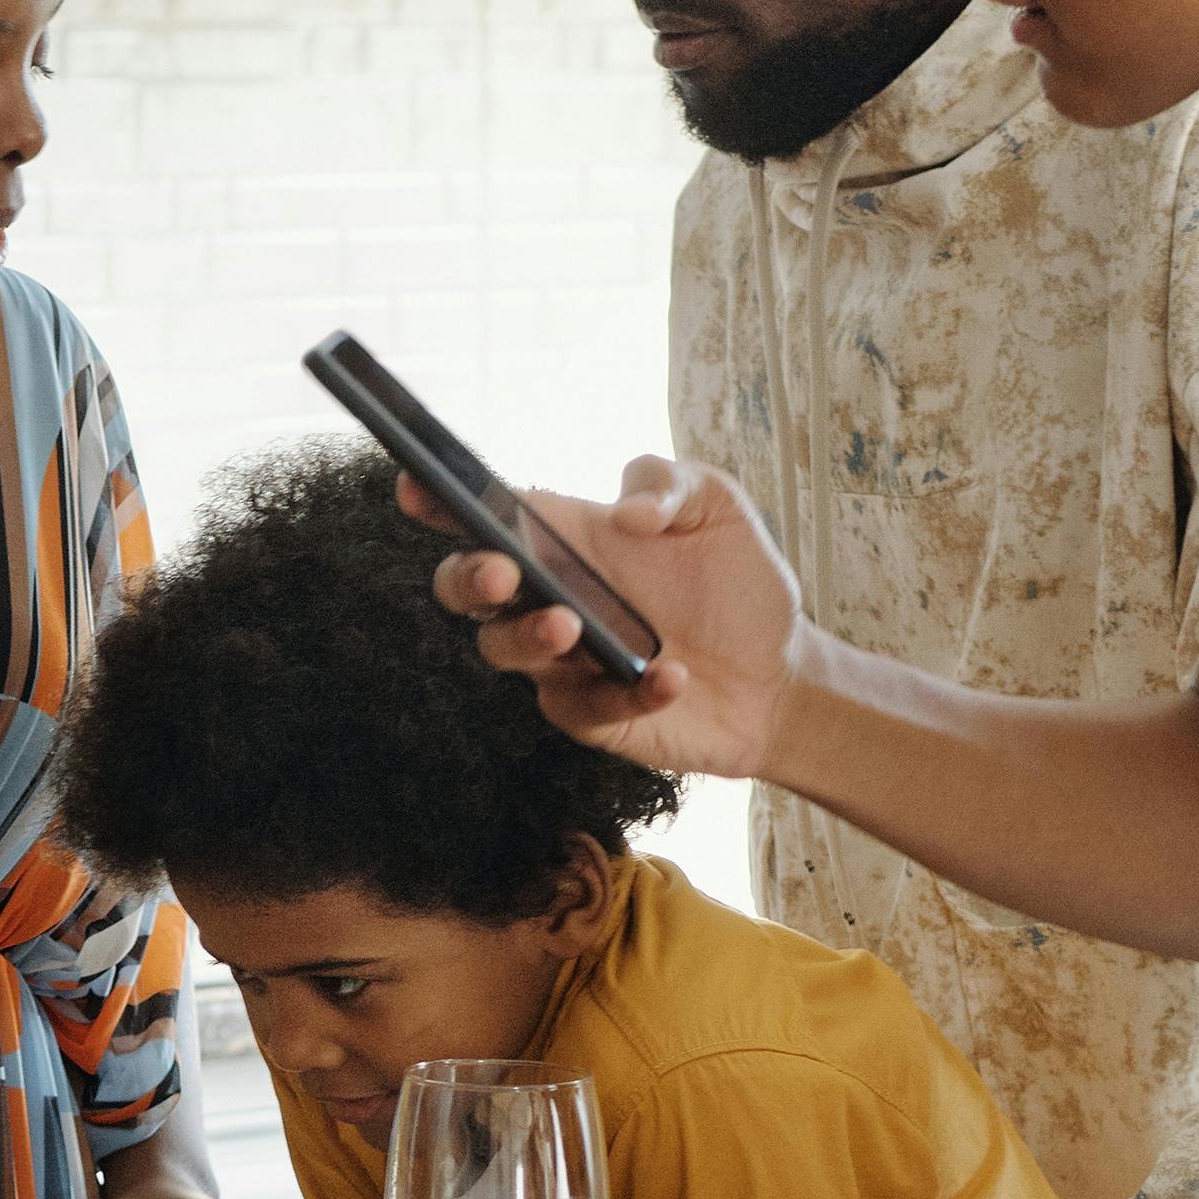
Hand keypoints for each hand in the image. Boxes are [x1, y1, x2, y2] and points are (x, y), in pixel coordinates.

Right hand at [414, 456, 805, 779]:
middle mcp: (548, 598)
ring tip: (573, 627)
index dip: (438, 502)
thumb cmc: (736, 580)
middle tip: (502, 574)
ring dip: (527, 637)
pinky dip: (623, 691)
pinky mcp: (589, 716)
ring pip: (502, 652)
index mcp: (563, 540)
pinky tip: (669, 675)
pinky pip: (583, 707)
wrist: (781, 672)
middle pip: (464, 590)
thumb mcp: (717, 506)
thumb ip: (669, 482)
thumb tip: (627, 512)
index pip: (484, 516)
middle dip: (466, 578)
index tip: (417, 487)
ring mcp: (561, 662)